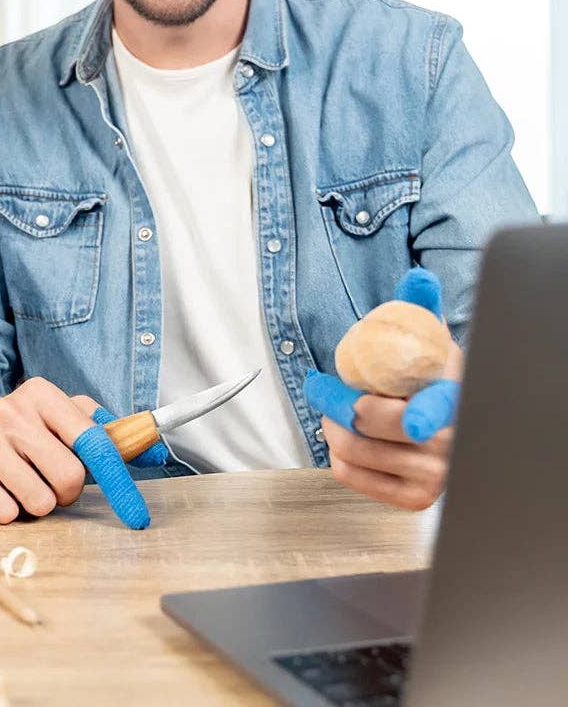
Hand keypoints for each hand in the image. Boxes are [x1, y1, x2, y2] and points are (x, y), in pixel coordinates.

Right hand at [0, 377, 165, 528]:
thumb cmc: (28, 437)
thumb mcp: (65, 424)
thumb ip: (111, 437)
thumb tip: (155, 453)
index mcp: (42, 394)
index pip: (93, 441)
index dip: (118, 481)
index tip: (136, 515)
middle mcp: (10, 409)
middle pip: (69, 477)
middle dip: (66, 492)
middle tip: (48, 481)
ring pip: (39, 500)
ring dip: (37, 504)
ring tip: (20, 485)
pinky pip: (5, 511)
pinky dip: (8, 512)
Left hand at [307, 267, 462, 510]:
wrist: (446, 425)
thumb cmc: (429, 376)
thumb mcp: (430, 339)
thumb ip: (421, 306)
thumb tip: (418, 277)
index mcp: (454, 400)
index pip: (437, 408)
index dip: (423, 416)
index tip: (413, 419)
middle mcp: (449, 443)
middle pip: (369, 422)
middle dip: (334, 400)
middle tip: (322, 388)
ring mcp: (435, 476)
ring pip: (353, 447)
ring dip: (330, 425)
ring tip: (335, 412)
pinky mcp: (413, 499)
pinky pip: (350, 475)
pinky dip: (336, 454)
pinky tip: (348, 438)